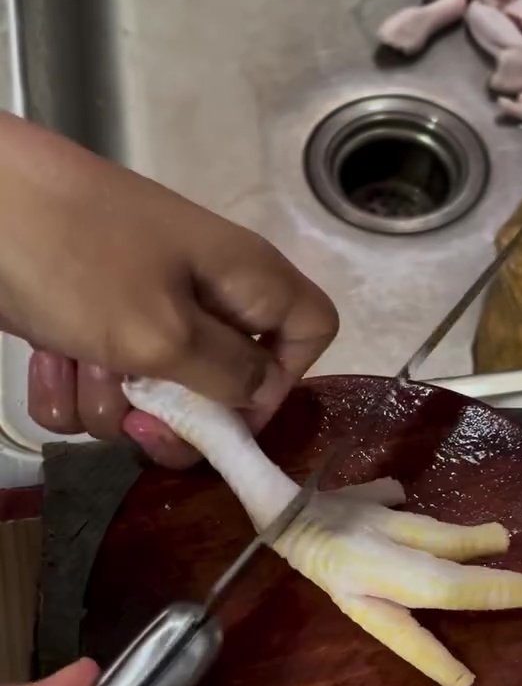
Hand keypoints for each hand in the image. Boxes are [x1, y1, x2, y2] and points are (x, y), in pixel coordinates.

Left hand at [0, 112, 336, 465]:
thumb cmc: (78, 259)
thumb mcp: (163, 332)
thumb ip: (226, 375)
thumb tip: (258, 392)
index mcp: (244, 278)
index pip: (311, 331)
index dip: (284, 382)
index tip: (232, 416)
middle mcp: (202, 293)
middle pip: (224, 381)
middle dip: (177, 415)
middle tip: (139, 426)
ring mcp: (140, 306)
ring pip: (151, 391)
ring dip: (109, 400)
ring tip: (78, 362)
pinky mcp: (86, 319)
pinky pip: (97, 381)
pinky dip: (68, 384)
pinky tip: (47, 361)